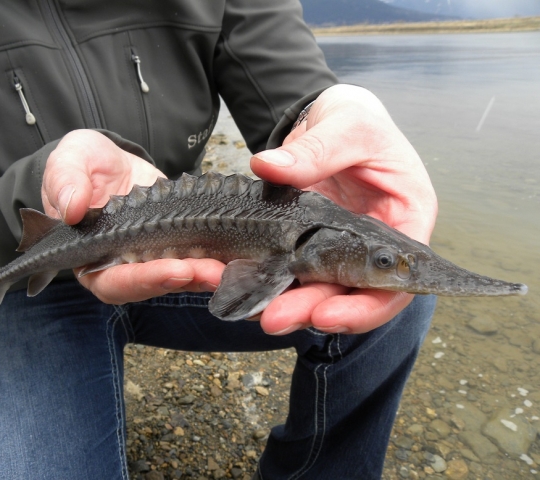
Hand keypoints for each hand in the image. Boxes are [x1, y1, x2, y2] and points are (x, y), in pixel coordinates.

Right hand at [41, 129, 223, 303]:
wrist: (109, 160)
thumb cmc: (83, 164)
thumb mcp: (69, 160)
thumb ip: (64, 181)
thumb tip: (72, 207)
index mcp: (90, 256)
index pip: (113, 282)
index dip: (144, 281)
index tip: (175, 271)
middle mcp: (123, 265)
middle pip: (154, 285)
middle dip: (186, 280)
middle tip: (215, 272)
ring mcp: (152, 257)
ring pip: (180, 275)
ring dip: (207, 273)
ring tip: (231, 267)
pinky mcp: (177, 244)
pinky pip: (196, 256)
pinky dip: (217, 257)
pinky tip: (238, 255)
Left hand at [251, 85, 437, 334]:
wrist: (328, 119)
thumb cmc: (355, 120)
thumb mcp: (347, 124)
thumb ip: (317, 148)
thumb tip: (268, 166)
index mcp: (405, 219)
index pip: (398, 282)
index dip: (365, 306)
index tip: (325, 313)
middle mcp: (375, 246)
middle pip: (352, 295)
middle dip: (313, 311)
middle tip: (274, 319)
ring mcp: (340, 249)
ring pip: (319, 291)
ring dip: (287, 303)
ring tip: (254, 308)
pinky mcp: (307, 246)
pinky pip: (291, 272)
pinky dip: (267, 280)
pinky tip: (239, 282)